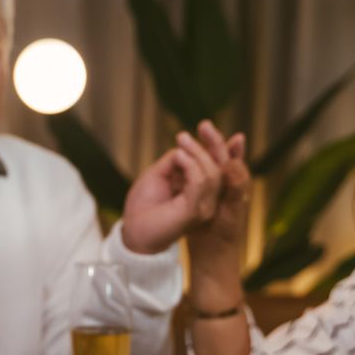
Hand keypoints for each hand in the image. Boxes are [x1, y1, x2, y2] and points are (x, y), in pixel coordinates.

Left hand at [120, 121, 247, 255]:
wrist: (132, 229)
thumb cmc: (145, 204)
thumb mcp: (160, 174)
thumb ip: (176, 160)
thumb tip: (185, 147)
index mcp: (203, 192)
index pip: (221, 168)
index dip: (220, 147)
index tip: (208, 125)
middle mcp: (208, 201)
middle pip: (222, 169)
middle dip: (214, 144)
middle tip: (201, 126)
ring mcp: (204, 208)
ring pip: (213, 174)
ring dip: (198, 153)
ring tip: (181, 141)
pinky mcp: (194, 212)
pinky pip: (200, 183)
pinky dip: (190, 165)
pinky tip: (178, 156)